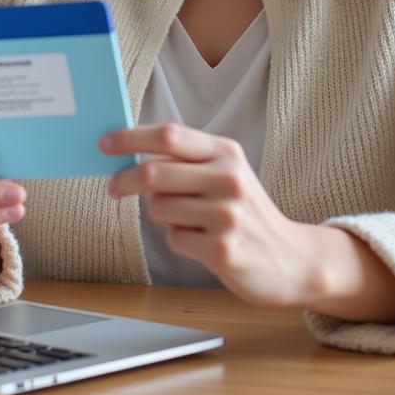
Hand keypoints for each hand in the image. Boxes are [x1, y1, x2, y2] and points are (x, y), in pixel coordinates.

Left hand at [101, 123, 315, 305]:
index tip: (104, 143)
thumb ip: (186, 160)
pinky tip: (204, 243)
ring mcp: (227, 215)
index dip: (130, 138)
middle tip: (114, 188)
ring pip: (159, 208)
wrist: (289, 259)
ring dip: (163, 216)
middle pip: (154, 172)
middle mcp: (229, 179)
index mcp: (226, 153)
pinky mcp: (222, 250)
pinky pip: (173, 239)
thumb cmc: (244, 211)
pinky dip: (179, 241)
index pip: (169, 135)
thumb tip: (130, 152)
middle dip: (125, 180)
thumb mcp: (225, 173)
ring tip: (191, 221)